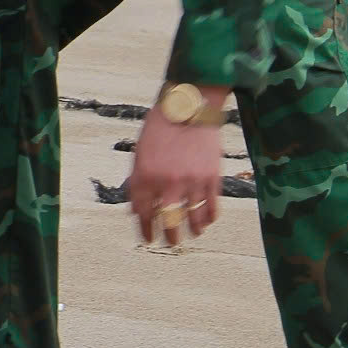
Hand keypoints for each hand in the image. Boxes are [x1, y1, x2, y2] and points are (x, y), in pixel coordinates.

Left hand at [125, 103, 225, 246]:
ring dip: (191, 231)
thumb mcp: (140, 153)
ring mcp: (191, 181)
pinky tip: (205, 222)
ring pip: (192, 219)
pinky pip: (211, 208)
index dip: (145, 228)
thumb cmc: (160, 128)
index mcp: (145, 174)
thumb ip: (138, 181)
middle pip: (168, 221)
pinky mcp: (211, 178)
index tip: (148, 237)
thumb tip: (136, 208)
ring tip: (191, 235)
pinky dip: (208, 218)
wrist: (188, 107)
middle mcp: (167, 181)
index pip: (143, 212)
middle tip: (170, 241)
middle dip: (168, 236)